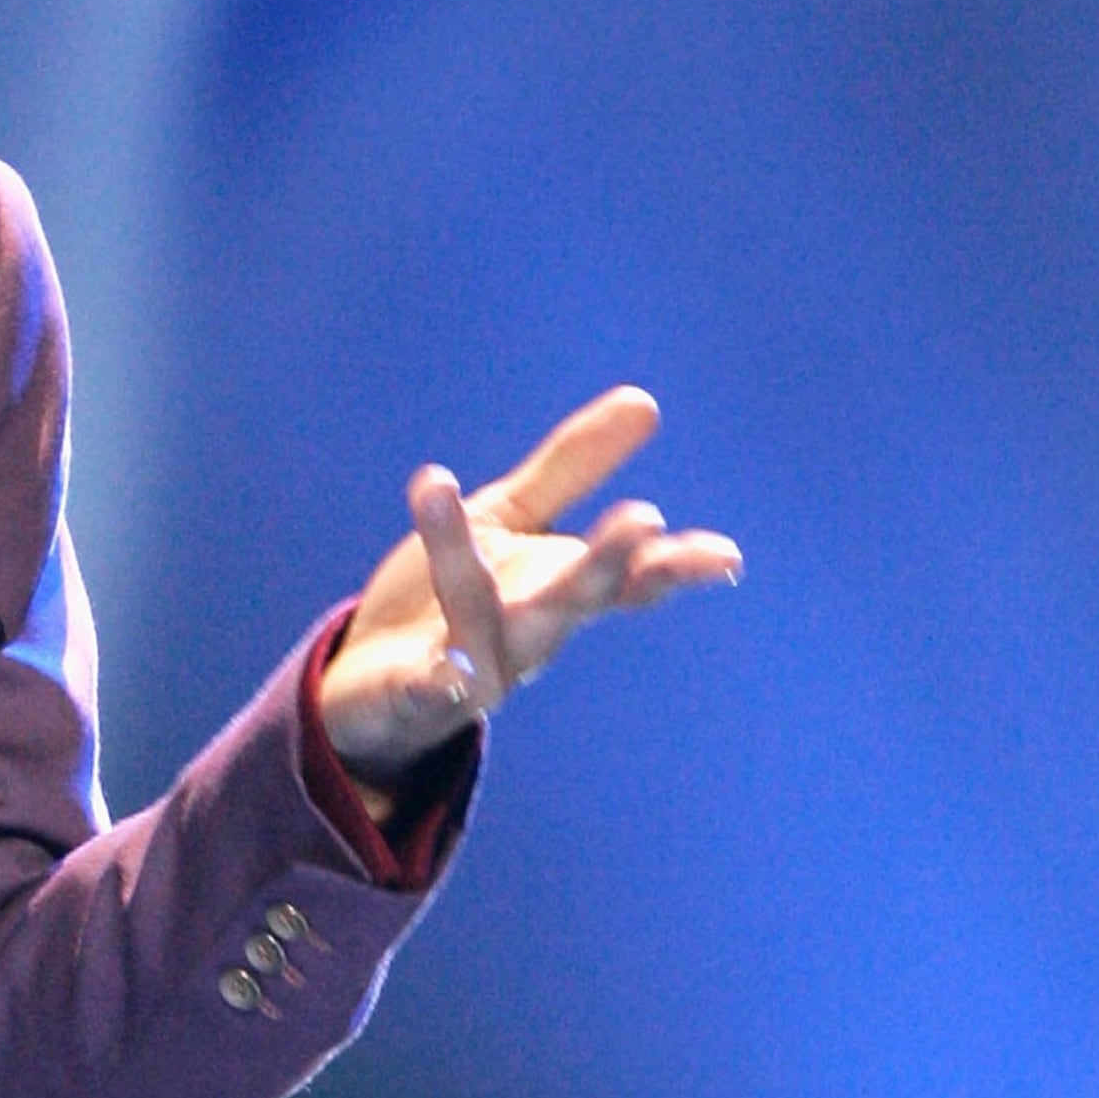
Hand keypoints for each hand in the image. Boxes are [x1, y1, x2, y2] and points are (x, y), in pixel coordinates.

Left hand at [318, 386, 742, 792]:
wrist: (372, 679)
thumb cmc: (454, 595)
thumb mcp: (509, 520)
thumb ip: (570, 468)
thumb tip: (646, 401)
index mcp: (556, 589)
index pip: (624, 578)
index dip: (672, 567)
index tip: (727, 555)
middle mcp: (527, 635)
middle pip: (570, 600)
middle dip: (603, 562)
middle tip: (643, 519)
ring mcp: (471, 669)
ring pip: (482, 625)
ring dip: (471, 574)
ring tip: (448, 492)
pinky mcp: (412, 696)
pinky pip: (426, 690)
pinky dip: (437, 682)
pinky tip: (441, 669)